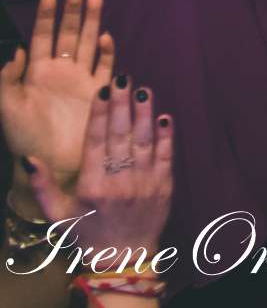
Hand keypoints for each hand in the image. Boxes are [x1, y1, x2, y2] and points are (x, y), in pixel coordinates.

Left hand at [0, 0, 112, 201]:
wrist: (52, 163)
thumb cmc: (25, 137)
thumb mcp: (6, 108)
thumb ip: (7, 81)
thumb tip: (18, 51)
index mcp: (36, 74)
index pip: (42, 38)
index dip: (46, 18)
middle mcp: (60, 73)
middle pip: (67, 36)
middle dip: (72, 13)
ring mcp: (80, 81)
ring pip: (87, 44)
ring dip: (91, 23)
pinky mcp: (98, 92)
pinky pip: (104, 66)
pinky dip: (106, 51)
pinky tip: (105, 37)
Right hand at [28, 79, 172, 265]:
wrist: (122, 259)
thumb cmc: (85, 233)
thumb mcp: (57, 213)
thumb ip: (42, 185)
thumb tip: (28, 158)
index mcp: (92, 185)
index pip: (96, 141)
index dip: (99, 113)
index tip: (102, 90)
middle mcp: (119, 181)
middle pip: (121, 135)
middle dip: (122, 104)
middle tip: (123, 77)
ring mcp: (145, 183)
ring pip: (146, 141)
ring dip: (145, 113)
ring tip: (143, 89)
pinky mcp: (164, 186)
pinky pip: (167, 156)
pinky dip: (167, 135)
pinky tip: (165, 115)